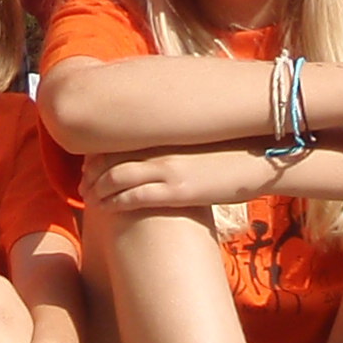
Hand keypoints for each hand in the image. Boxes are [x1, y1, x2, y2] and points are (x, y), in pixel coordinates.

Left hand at [81, 146, 267, 212]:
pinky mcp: (176, 192)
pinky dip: (113, 203)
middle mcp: (161, 147)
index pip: (118, 139)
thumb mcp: (198, 138)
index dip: (98, 153)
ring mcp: (167, 169)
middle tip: (83, 184)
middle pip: (110, 157)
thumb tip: (164, 144)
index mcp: (164, 133)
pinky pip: (133, 198)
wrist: (259, 161)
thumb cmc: (233, 151)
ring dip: (96, 190)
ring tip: (89, 198)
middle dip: (91, 173)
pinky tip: (105, 209)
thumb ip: (175, 140)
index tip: (90, 164)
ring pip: (114, 178)